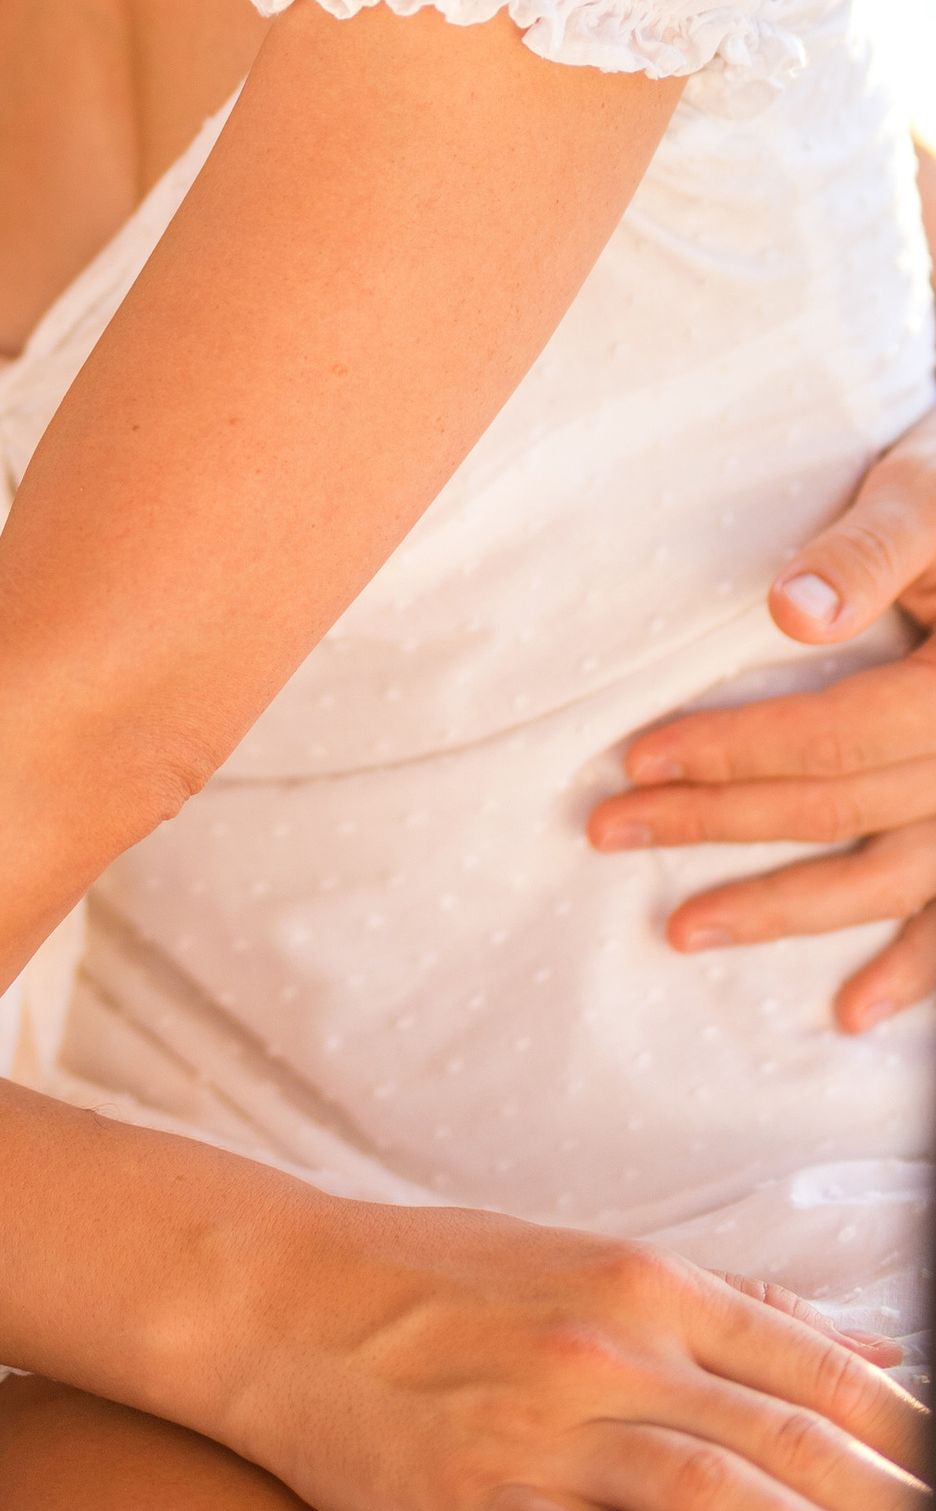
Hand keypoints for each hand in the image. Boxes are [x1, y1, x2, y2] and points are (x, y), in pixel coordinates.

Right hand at [212, 1194, 925, 1510]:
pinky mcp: (469, 1495)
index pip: (807, 1366)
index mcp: (640, 1287)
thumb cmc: (439, 1279)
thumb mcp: (586, 1262)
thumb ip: (723, 1305)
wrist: (281, 1291)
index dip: (901, 1429)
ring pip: (704, 1491)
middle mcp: (606, 1350)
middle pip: (779, 1438)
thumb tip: (861, 1340)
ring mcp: (539, 1424)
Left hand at [589, 405, 935, 1029]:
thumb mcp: (923, 498)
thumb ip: (868, 550)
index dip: (732, 752)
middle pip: (839, 809)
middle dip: (718, 825)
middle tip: (607, 832)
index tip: (635, 759)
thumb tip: (791, 610)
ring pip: (888, 878)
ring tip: (682, 932)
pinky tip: (852, 1012)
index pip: (832, 736)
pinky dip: (913, 970)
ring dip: (785, 912)